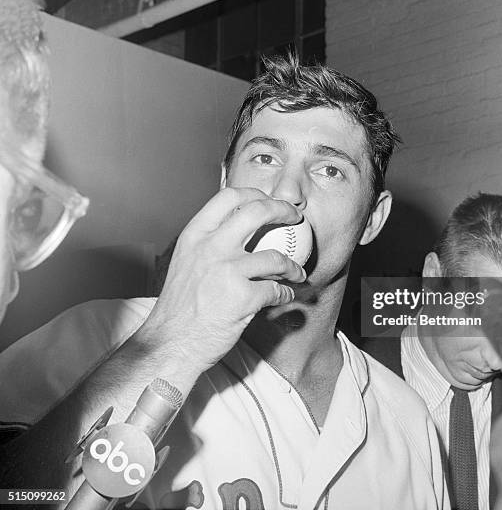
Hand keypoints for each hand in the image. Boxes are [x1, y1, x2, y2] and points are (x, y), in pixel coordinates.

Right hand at [137, 187, 306, 374]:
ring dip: (293, 266)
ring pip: (276, 257)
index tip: (269, 200)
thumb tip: (240, 229)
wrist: (169, 343)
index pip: (228, 196)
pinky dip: (285, 294)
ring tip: (298, 272)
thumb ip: (209, 243)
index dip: (255, 193)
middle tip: (295, 218)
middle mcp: (211, 247)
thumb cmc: (179, 307)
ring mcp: (227, 271)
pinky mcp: (243, 298)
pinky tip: (284, 296)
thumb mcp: (186, 262)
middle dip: (284, 210)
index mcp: (195, 235)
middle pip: (257, 211)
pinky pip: (276, 290)